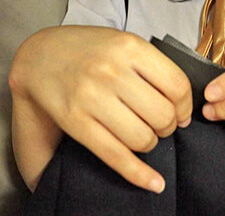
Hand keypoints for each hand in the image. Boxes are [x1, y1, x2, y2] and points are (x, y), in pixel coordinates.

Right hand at [9, 26, 192, 192]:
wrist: (39, 56)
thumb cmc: (86, 50)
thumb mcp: (122, 42)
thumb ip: (151, 66)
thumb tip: (184, 104)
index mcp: (129, 47)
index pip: (177, 86)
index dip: (185, 106)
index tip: (182, 114)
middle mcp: (111, 71)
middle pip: (162, 115)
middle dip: (168, 126)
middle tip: (160, 124)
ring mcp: (92, 97)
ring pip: (143, 138)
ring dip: (150, 143)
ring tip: (142, 135)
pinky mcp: (76, 121)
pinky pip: (116, 155)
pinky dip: (139, 174)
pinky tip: (154, 183)